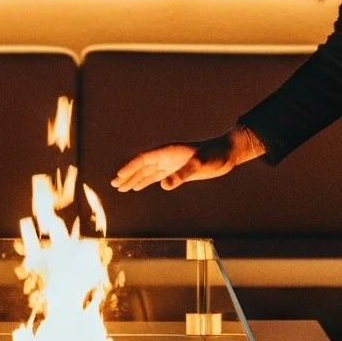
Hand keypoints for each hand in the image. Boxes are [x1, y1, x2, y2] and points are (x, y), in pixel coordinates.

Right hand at [111, 125, 264, 192]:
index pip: (144, 160)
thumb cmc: (214, 156)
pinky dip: (146, 181)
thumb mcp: (199, 165)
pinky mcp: (177, 171)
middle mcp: (167, 157)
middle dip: (128, 175)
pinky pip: (156, 176)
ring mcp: (171, 164)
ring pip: (148, 172)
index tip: (118, 177)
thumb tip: (164, 185)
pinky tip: (139, 186)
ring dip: (135, 179)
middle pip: (142, 166)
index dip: (130, 168)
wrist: (227, 153)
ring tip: (122, 188)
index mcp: (168, 152)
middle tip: (114, 185)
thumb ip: (182, 175)